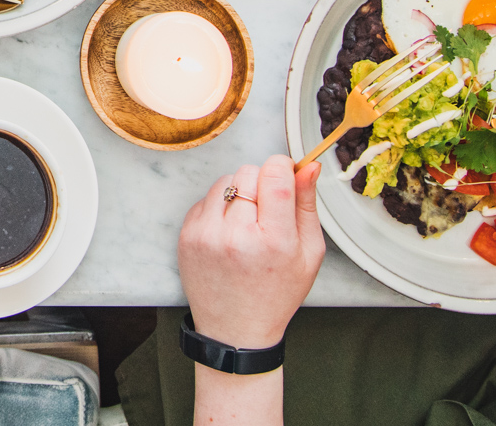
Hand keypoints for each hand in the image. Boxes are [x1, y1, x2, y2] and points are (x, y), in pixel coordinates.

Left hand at [177, 156, 322, 350]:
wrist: (235, 329)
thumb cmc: (277, 294)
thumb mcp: (309, 254)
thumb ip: (307, 205)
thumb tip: (308, 166)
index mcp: (273, 241)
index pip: (274, 175)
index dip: (283, 166)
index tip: (287, 175)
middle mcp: (235, 235)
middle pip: (248, 172)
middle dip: (262, 181)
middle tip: (268, 209)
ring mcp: (206, 235)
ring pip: (225, 180)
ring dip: (239, 192)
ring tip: (249, 222)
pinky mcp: (187, 235)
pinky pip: (207, 198)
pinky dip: (220, 207)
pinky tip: (230, 233)